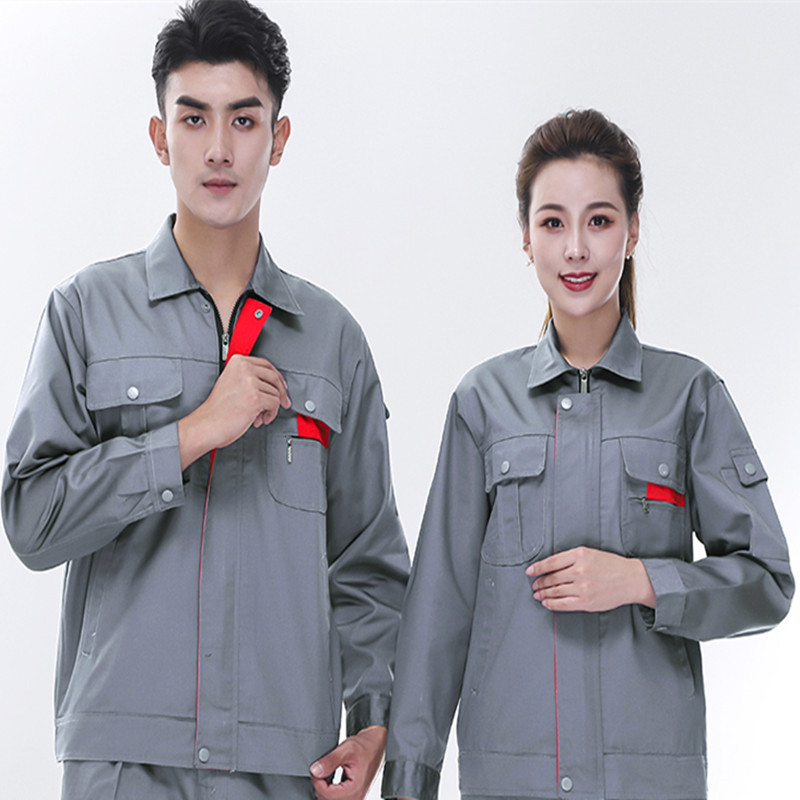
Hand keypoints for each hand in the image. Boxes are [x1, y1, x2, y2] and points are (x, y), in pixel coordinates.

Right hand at [178, 354, 289, 468]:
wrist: (207, 424)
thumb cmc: (217, 409)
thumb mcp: (231, 383)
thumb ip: (248, 378)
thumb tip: (271, 384)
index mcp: (238, 362)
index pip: (266, 364)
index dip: (277, 377)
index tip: (282, 385)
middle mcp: (244, 368)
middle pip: (275, 377)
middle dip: (281, 392)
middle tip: (284, 402)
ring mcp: (250, 382)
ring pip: (276, 393)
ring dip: (271, 407)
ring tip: (260, 415)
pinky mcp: (255, 397)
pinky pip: (275, 404)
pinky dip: (271, 413)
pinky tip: (261, 418)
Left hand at [309, 725, 386, 799]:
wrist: (377, 745)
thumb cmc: (365, 746)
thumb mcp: (347, 749)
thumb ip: (330, 761)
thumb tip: (315, 771)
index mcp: (355, 789)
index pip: (328, 795)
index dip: (317, 783)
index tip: (314, 770)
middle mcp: (356, 797)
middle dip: (319, 786)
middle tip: (319, 770)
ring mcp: (355, 798)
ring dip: (324, 789)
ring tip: (325, 773)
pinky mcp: (353, 796)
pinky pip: (336, 799)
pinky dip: (329, 791)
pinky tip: (329, 779)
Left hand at [526, 546, 655, 611]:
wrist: (631, 579)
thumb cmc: (611, 565)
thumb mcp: (590, 554)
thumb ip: (570, 558)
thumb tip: (550, 566)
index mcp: (579, 555)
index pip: (551, 562)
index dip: (537, 568)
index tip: (529, 571)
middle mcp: (580, 571)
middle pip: (551, 578)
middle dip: (539, 583)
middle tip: (534, 585)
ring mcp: (582, 587)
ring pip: (555, 591)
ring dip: (543, 594)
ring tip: (538, 594)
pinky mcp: (586, 601)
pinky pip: (563, 604)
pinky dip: (552, 604)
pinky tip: (547, 603)